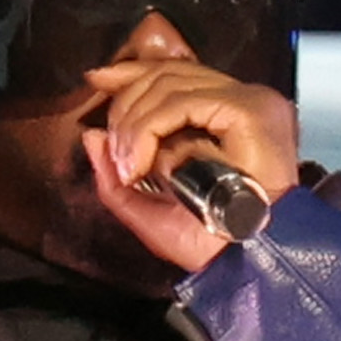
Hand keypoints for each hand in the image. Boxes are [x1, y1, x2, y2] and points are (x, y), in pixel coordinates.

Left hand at [87, 57, 303, 272]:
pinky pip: (183, 104)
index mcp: (225, 117)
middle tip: (114, 146)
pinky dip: (151, 129)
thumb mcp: (149, 214)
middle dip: (126, 101)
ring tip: (128, 164)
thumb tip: (92, 137)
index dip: (133, 73)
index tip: (99, 80)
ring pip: (170, 85)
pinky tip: (141, 161)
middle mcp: (241, 101)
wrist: (245, 267)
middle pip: (169, 72)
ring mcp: (248, 102)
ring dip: (135, 124)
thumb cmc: (211, 248)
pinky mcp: (248, 111)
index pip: (175, 74)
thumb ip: (116, 180)